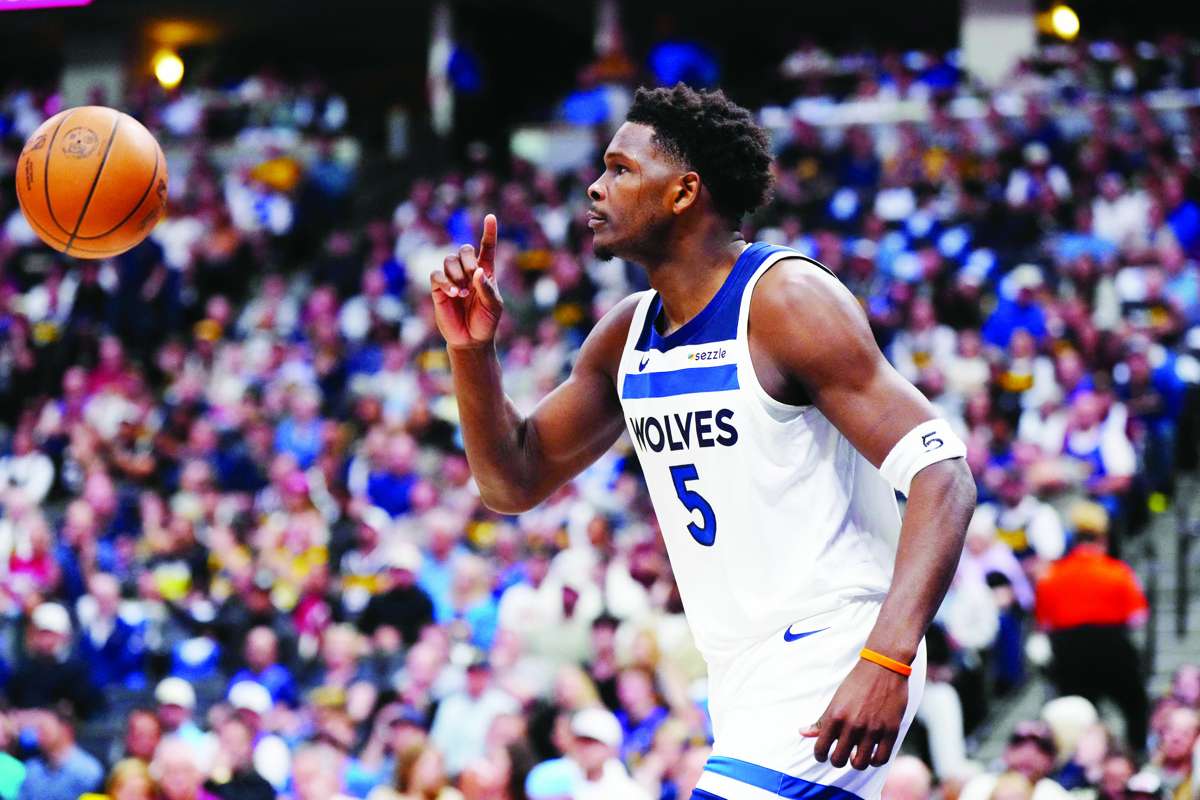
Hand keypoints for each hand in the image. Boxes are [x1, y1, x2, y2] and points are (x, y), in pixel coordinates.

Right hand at [431, 213, 502, 348]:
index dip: (489, 232)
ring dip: (456, 274)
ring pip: (449, 260)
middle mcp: (468, 272)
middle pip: (464, 250)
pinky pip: (436, 275)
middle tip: (472, 279)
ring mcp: (452, 279)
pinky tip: (453, 293)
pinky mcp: (438, 289)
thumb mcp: (494, 306)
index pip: (487, 247)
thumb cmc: (486, 322)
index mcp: (485, 272)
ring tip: (462, 293)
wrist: (471, 340)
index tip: (490, 217)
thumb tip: (477, 271)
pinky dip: (444, 281)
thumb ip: (487, 288)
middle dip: (468, 261)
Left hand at [800, 658, 908, 769]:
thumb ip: (822, 720)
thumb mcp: (836, 700)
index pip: (820, 748)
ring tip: (855, 755)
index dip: (820, 755)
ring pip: (859, 763)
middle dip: (836, 760)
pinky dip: (874, 761)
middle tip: (839, 755)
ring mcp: (872, 729)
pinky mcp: (890, 731)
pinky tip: (871, 754)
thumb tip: (803, 733)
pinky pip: (881, 759)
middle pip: (838, 760)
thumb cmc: (857, 682)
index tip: (823, 755)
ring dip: (855, 762)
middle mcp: (852, 725)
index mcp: (835, 716)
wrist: (883, 666)